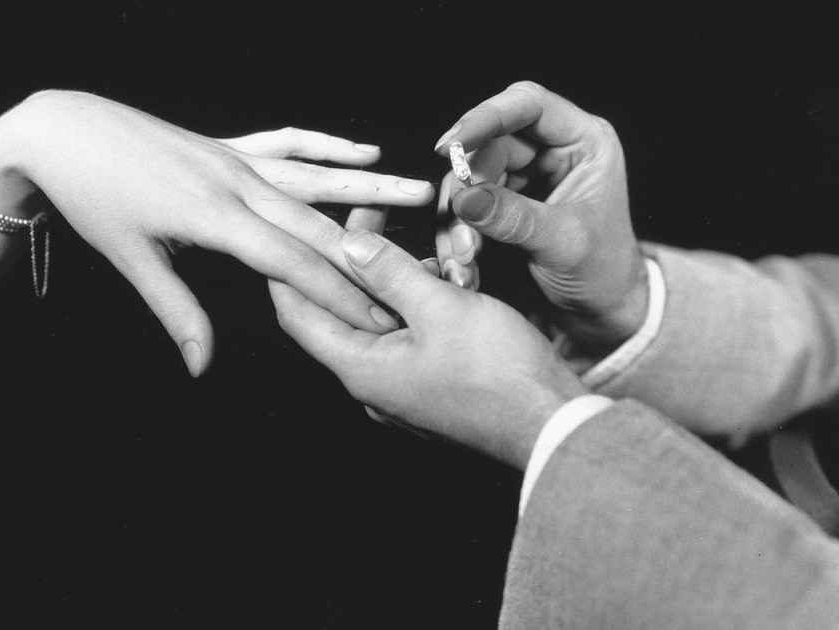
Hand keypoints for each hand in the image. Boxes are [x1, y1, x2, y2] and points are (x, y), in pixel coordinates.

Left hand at [0, 90, 434, 374]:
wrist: (63, 131)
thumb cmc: (92, 198)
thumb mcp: (131, 260)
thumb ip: (176, 312)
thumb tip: (202, 367)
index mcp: (216, 217)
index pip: (293, 263)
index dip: (340, 295)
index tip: (378, 320)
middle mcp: (237, 183)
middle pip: (317, 224)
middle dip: (368, 258)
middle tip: (418, 282)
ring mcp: (236, 158)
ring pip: (315, 177)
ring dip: (369, 189)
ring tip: (420, 194)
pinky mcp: (228, 144)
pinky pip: (287, 143)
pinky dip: (325, 146)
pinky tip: (361, 152)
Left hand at [269, 229, 586, 468]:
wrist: (552, 425)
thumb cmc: (499, 372)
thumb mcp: (440, 307)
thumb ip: (389, 271)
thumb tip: (348, 243)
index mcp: (361, 368)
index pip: (297, 315)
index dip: (287, 269)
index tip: (291, 231)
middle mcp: (372, 384)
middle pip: (338, 316)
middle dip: (346, 265)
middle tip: (362, 221)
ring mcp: (401, 390)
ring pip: (377, 325)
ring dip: (386, 285)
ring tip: (406, 248)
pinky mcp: (429, 388)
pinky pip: (405, 340)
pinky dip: (411, 308)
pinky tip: (436, 281)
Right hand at [432, 81, 646, 361]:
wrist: (602, 315)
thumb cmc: (604, 273)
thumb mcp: (564, 243)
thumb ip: (514, 217)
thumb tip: (464, 197)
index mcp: (583, 142)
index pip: (528, 105)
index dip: (486, 117)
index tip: (452, 145)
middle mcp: (551, 152)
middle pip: (489, 144)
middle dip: (468, 185)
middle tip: (461, 223)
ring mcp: (525, 179)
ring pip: (471, 177)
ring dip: (459, 218)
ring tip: (466, 257)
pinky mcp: (503, 206)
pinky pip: (467, 207)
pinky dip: (459, 234)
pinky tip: (465, 265)